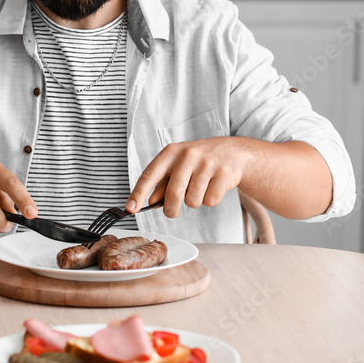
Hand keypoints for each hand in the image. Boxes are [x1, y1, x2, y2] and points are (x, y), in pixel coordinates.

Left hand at [126, 137, 248, 218]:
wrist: (233, 152)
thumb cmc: (200, 160)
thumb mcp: (178, 165)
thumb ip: (163, 182)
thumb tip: (150, 201)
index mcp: (172, 152)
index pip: (150, 174)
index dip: (138, 193)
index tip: (130, 209)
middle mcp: (188, 155)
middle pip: (173, 194)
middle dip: (171, 209)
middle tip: (172, 211)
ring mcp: (207, 163)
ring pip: (193, 201)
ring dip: (194, 202)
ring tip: (200, 188)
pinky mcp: (224, 173)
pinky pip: (210, 201)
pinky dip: (210, 200)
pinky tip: (214, 187)